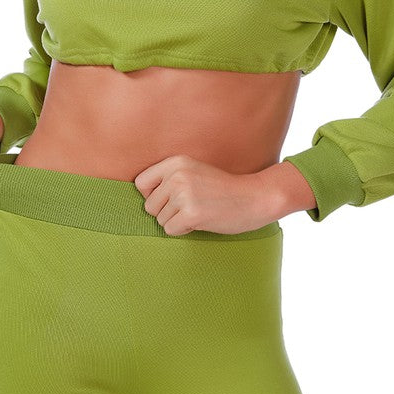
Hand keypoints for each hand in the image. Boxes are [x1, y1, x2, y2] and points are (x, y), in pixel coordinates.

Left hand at [133, 154, 277, 235]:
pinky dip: (183, 231)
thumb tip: (140, 200)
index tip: (169, 199)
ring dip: (177, 221)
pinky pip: (170, 230)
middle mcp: (177, 175)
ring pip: (160, 220)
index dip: (152, 196)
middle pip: (149, 205)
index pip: (141, 183)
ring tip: (199, 211)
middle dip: (166, 212)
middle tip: (190, 207)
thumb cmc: (222, 188)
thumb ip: (168, 179)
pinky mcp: (191, 213)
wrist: (253, 197)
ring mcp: (184, 194)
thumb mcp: (193, 172)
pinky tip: (200, 221)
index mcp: (175, 162)